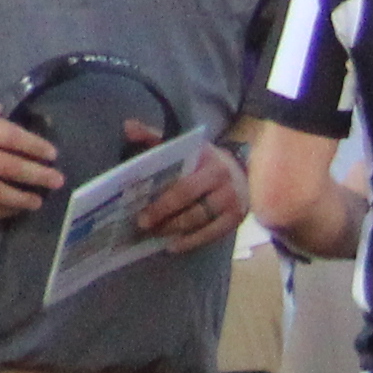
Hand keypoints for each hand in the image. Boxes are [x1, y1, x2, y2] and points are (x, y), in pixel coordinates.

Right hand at [0, 100, 67, 219]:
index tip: (53, 155)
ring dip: (21, 198)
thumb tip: (18, 124)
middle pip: (10, 168)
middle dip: (37, 176)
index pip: (13, 138)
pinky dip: (0, 210)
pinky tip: (14, 209)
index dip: (35, 147)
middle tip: (57, 181)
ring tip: (38, 201)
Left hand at [134, 142, 249, 252]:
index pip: (184, 188)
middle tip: (144, 228)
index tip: (141, 216)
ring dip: (176, 232)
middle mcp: (224, 183)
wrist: (244, 171)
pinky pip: (212, 235)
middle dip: (166, 221)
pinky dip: (191, 242)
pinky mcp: (236, 219)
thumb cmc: (205, 161)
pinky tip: (174, 246)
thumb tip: (128, 126)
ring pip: (200, 223)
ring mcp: (233, 203)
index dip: (162, 205)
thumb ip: (155, 137)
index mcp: (209, 162)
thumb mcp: (184, 146)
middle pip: (192, 209)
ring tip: (156, 236)